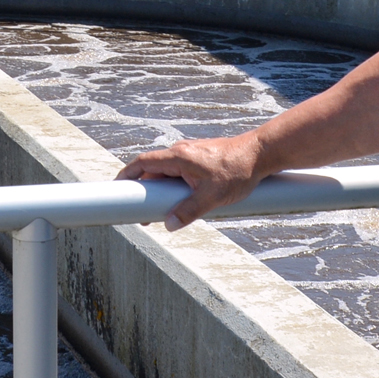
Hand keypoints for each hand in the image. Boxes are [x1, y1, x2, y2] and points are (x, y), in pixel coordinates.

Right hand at [115, 134, 268, 230]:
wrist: (262, 153)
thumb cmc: (238, 170)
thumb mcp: (212, 197)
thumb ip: (188, 212)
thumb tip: (168, 225)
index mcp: (178, 156)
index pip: (142, 163)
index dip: (126, 175)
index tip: (115, 189)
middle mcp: (182, 152)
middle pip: (153, 170)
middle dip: (144, 191)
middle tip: (141, 214)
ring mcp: (192, 155)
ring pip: (168, 172)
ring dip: (161, 191)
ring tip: (163, 213)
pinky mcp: (202, 159)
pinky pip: (180, 173)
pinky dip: (175, 187)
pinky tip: (185, 202)